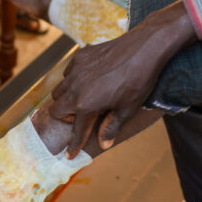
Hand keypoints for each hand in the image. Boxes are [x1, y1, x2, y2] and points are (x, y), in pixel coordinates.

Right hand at [50, 0, 196, 157]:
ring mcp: (75, 71)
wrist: (145, 47)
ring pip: (58, 91)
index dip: (73, 145)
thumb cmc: (139, 80)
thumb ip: (112, 127)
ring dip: (66, 99)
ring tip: (83, 99)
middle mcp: (75, 89)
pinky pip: (67, 73)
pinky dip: (73, 80)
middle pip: (56, 110)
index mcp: (86, 105)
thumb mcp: (128, 109)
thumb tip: (104, 144)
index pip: (76, 131)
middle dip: (65, 118)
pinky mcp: (80, 57)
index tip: (69, 154)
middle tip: (80, 118)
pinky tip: (88, 80)